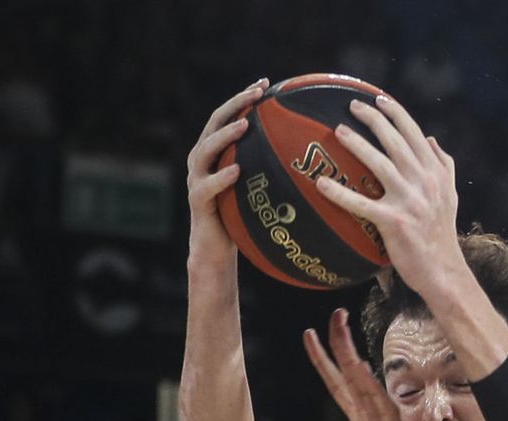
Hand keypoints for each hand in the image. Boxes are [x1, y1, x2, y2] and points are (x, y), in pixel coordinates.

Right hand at [185, 78, 267, 271]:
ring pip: (206, 149)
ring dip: (225, 135)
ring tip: (245, 125)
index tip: (265, 84)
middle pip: (214, 123)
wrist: (216, 250)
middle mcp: (202, 160)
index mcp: (216, 152)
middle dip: (235, 105)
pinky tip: (237, 170)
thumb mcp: (259, 188)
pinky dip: (221, 177)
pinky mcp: (197, 202)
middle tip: (257, 94)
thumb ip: (271, 169)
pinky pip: (207, 186)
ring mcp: (196, 179)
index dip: (243, 98)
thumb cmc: (242, 218)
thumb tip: (311, 157)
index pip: (227, 116)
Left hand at [295, 309, 458, 420]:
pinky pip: (379, 408)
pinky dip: (368, 386)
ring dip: (350, 356)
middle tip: (332, 314)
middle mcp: (374, 418)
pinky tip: (357, 367)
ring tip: (340, 327)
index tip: (310, 335)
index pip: (340, 385)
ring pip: (363, 383)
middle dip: (339, 345)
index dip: (325, 360)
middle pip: (350, 376)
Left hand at [315, 95, 466, 301]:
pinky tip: (321, 184)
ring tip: (339, 131)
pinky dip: (340, 193)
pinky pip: (361, 203)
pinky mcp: (393, 221)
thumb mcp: (451, 195)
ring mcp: (408, 200)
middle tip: (352, 106)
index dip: (395, 113)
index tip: (379, 99)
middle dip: (373, 119)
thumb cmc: (442, 234)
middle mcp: (424, 181)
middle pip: (395, 141)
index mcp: (435, 172)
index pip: (414, 134)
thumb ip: (444, 165)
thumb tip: (432, 139)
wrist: (443, 270)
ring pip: (379, 163)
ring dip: (357, 144)